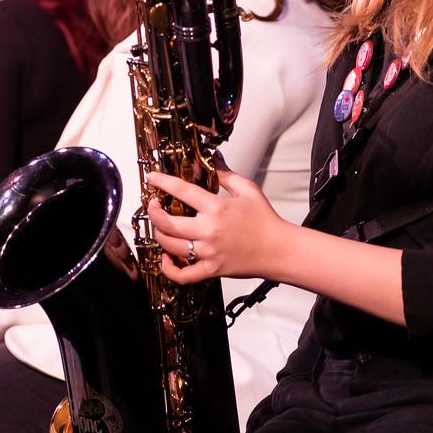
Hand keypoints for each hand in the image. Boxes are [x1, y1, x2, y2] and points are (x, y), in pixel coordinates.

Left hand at [142, 169, 289, 284]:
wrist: (279, 249)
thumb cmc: (265, 220)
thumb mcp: (248, 189)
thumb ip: (226, 174)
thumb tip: (214, 157)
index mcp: (217, 208)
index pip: (182, 191)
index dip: (163, 182)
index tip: (152, 177)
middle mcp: (209, 230)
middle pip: (168, 223)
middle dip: (154, 212)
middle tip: (152, 206)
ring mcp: (209, 252)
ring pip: (171, 246)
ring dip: (159, 235)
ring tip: (160, 227)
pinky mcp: (212, 269)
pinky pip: (183, 274)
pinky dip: (170, 269)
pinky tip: (166, 258)